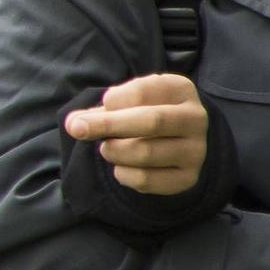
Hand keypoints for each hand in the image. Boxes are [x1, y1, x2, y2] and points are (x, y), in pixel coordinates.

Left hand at [67, 74, 211, 196]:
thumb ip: (98, 111)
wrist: (175, 140)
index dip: (113, 100)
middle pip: (150, 121)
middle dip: (107, 125)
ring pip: (145, 152)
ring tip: (107, 148)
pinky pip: (146, 180)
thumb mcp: (125, 103)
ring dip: (114, 151)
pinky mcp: (188, 178)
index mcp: (180, 89)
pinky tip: (122, 166)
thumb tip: (73, 124)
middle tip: (77, 129)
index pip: (142, 91)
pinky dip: (123, 174)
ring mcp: (195, 150)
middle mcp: (195, 119)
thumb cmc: (141, 113)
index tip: (103, 104)